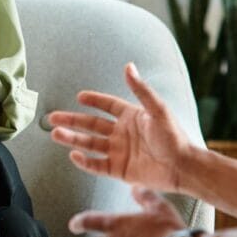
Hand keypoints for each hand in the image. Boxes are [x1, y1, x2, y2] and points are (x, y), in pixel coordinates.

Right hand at [49, 62, 192, 192]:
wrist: (183, 167)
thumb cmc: (174, 137)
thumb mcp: (157, 110)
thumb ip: (141, 90)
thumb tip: (128, 66)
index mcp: (131, 116)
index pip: (107, 106)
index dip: (94, 100)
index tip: (79, 97)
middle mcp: (122, 133)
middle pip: (91, 125)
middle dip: (72, 121)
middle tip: (53, 118)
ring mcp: (119, 152)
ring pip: (90, 144)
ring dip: (73, 139)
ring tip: (55, 134)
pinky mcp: (119, 170)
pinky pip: (97, 165)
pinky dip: (85, 161)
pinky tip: (73, 155)